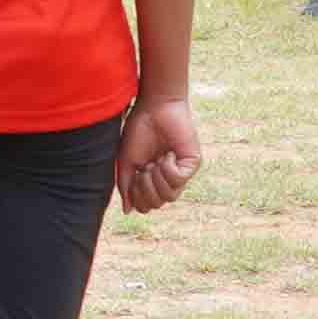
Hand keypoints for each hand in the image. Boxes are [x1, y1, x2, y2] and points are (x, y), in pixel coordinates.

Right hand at [113, 94, 204, 212]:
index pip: (146, 205)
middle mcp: (167, 178)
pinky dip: (168, 169)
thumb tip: (127, 210)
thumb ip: (125, 186)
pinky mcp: (192, 163)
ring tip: (155, 160)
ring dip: (156, 178)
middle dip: (145, 188)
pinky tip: (167, 154)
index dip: (137, 197)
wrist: (153, 108)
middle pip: (157, 204)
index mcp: (151, 179)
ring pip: (169, 196)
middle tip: (144, 167)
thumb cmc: (139, 129)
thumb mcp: (125, 161)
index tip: (134, 174)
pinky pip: (179, 180)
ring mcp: (180, 171)